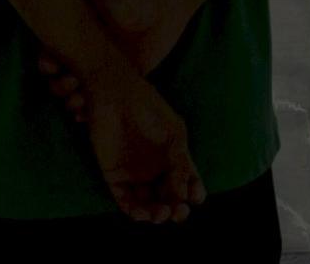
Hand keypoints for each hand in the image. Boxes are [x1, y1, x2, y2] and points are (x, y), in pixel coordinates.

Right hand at [38, 0, 196, 122]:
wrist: (166, 10)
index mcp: (82, 30)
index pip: (55, 48)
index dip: (48, 58)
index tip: (52, 66)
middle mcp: (88, 52)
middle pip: (62, 74)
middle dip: (60, 84)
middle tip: (70, 85)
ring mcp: (103, 69)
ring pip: (78, 91)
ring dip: (73, 100)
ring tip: (77, 104)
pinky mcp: (120, 81)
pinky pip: (101, 101)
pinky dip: (90, 110)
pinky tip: (86, 116)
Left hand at [80, 64, 205, 223]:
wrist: (115, 94)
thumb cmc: (148, 108)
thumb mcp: (174, 135)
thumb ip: (180, 165)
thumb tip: (185, 196)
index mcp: (173, 158)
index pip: (187, 183)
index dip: (193, 194)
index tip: (195, 197)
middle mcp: (155, 168)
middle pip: (168, 199)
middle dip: (176, 210)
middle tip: (178, 212)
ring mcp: (135, 173)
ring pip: (148, 204)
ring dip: (156, 215)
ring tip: (162, 213)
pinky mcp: (114, 175)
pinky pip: (125, 200)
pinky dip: (134, 211)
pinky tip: (142, 213)